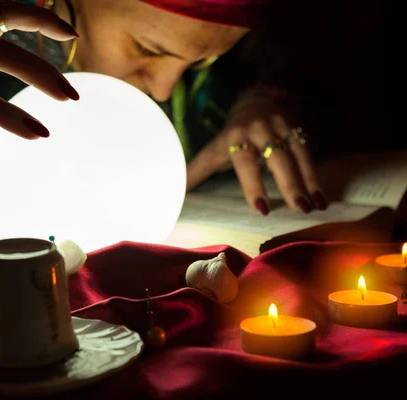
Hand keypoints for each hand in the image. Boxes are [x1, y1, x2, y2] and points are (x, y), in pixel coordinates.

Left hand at [186, 96, 326, 214]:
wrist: (256, 100)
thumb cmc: (232, 135)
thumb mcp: (213, 150)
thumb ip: (197, 172)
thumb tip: (175, 193)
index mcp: (235, 137)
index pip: (245, 162)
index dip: (253, 185)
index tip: (262, 210)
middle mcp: (259, 129)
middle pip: (277, 158)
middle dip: (289, 183)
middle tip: (300, 209)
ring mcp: (281, 125)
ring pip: (297, 154)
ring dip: (309, 180)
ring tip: (317, 205)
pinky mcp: (298, 125)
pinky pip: (309, 151)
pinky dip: (316, 173)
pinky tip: (321, 194)